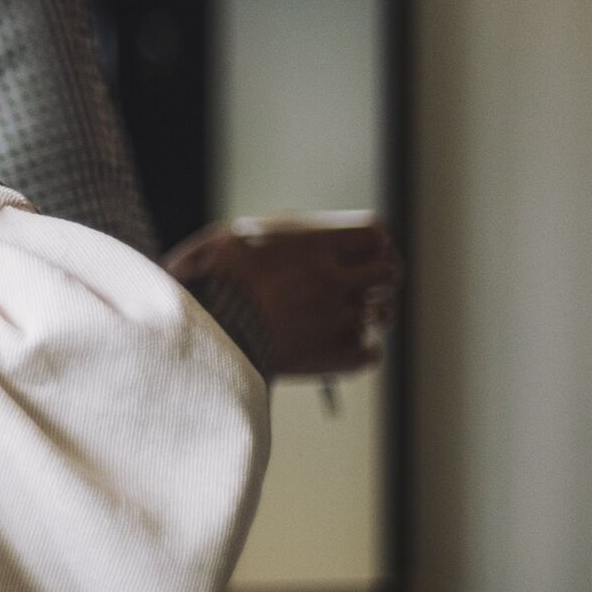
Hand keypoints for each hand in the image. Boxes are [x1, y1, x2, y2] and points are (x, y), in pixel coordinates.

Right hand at [169, 218, 400, 379]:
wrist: (202, 334)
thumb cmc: (207, 283)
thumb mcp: (231, 238)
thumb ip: (273, 238)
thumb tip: (292, 240)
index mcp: (312, 246)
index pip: (375, 234)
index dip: (376, 241)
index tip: (368, 250)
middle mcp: (332, 280)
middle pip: (389, 273)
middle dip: (381, 277)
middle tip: (365, 284)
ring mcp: (336, 320)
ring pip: (381, 315)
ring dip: (371, 314)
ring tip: (348, 315)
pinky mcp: (334, 357)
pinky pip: (370, 353)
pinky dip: (361, 351)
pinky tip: (342, 346)